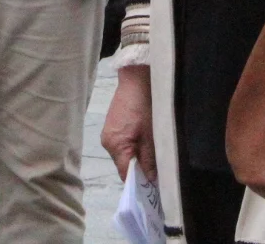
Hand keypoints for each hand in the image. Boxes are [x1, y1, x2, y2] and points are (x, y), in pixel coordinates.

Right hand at [100, 64, 156, 182]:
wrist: (136, 79)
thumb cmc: (144, 105)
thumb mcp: (151, 134)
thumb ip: (149, 158)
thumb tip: (151, 180)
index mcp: (115, 145)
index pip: (125, 174)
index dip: (138, 182)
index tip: (153, 186)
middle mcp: (107, 142)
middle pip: (123, 165)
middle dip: (139, 168)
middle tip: (157, 168)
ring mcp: (108, 134)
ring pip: (123, 155)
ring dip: (136, 156)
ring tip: (151, 151)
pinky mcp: (111, 127)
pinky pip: (122, 144)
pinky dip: (132, 146)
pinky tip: (143, 138)